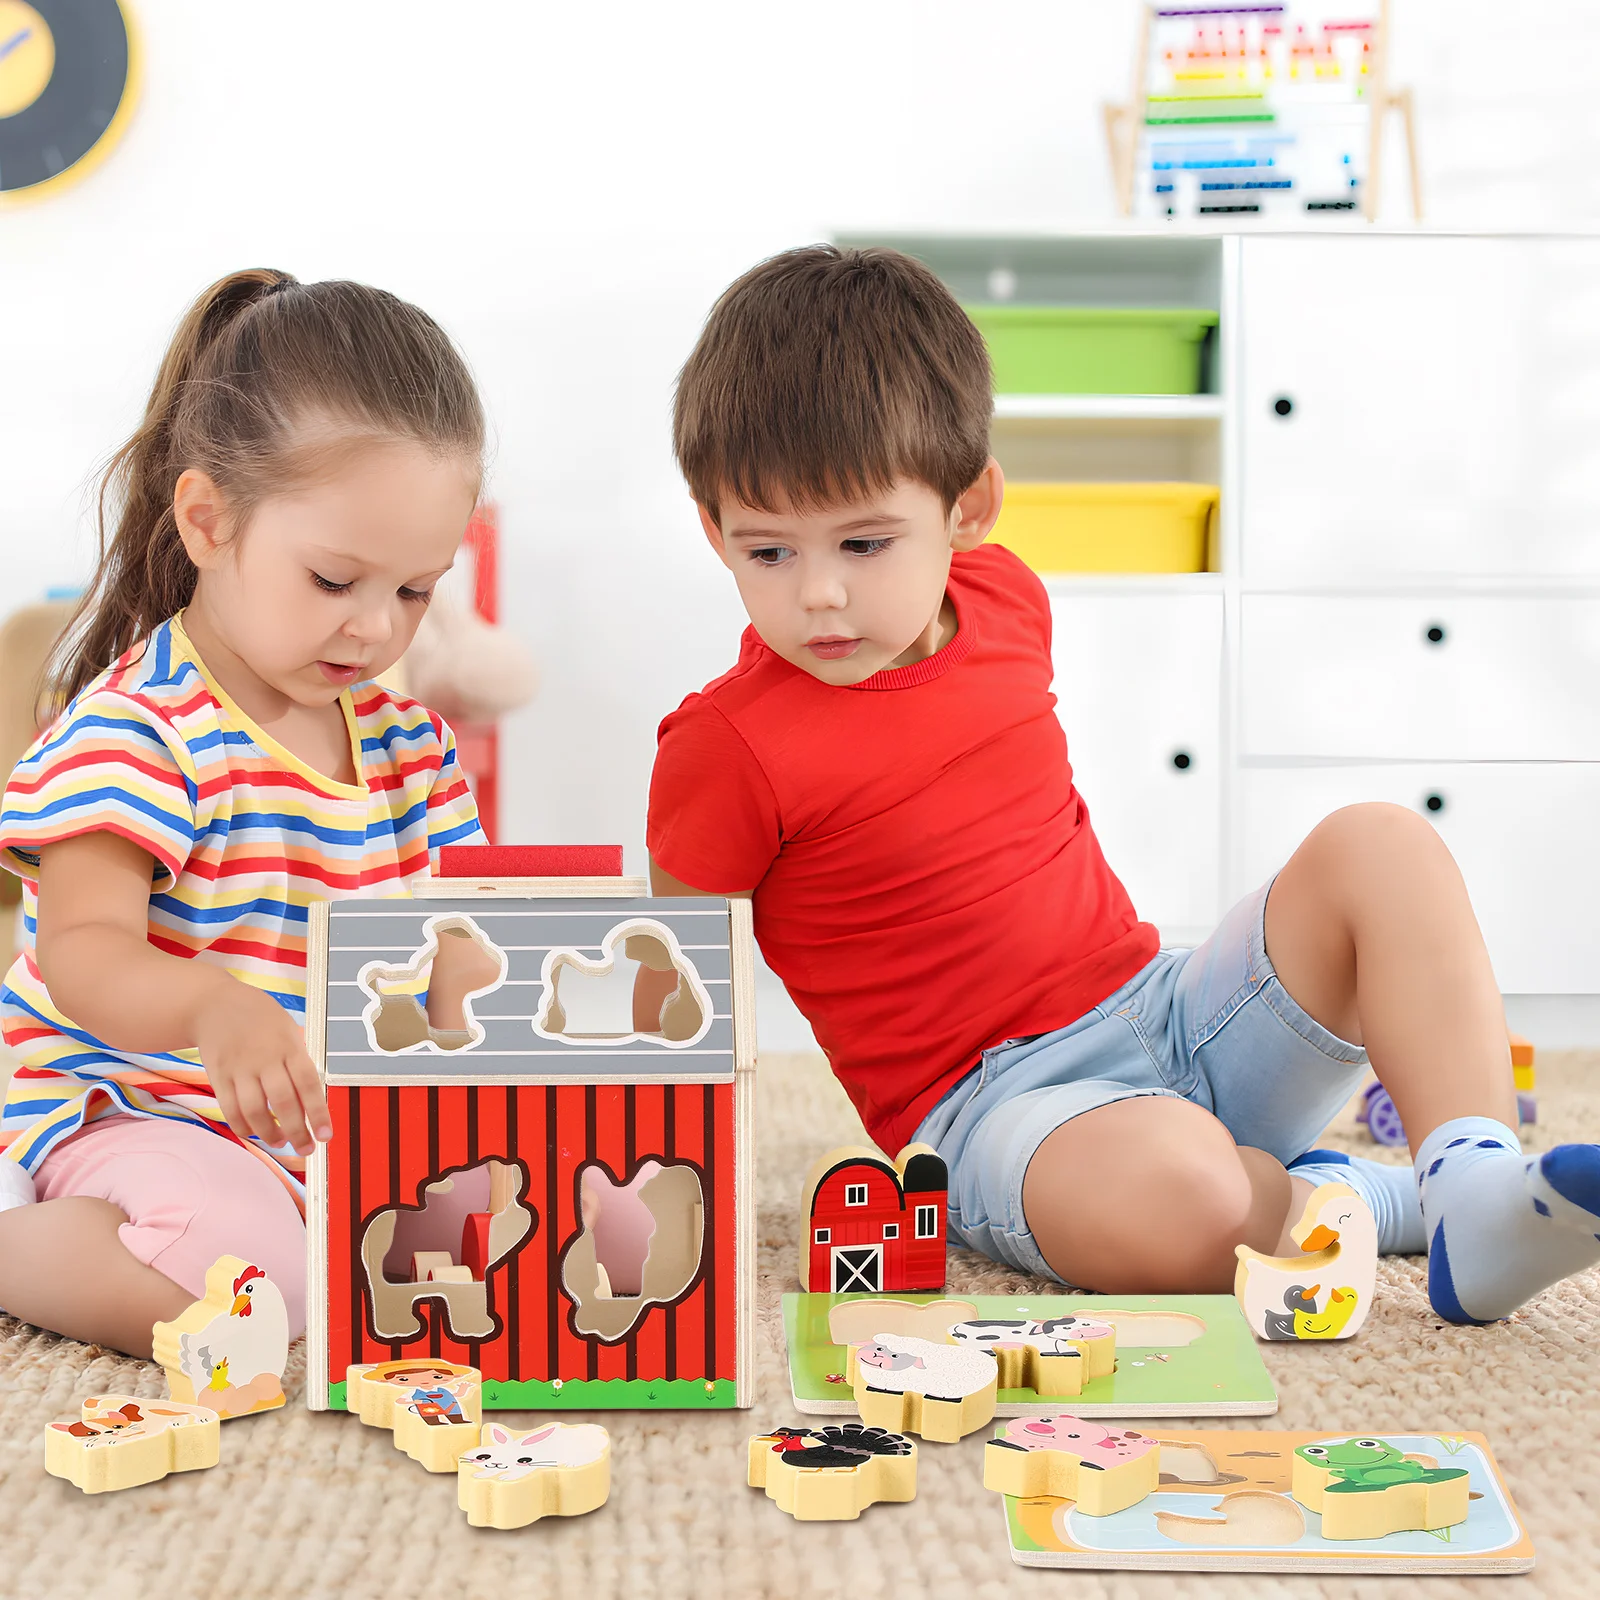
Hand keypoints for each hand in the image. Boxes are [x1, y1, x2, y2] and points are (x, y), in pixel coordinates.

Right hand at [194, 979, 330, 1155]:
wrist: (213, 1003)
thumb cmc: (259, 1018)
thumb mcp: (288, 1030)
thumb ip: (298, 1061)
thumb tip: (312, 1098)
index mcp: (289, 1046)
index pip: (308, 1084)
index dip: (319, 1113)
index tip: (326, 1136)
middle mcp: (265, 1058)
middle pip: (283, 1102)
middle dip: (297, 1131)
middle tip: (306, 1149)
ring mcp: (239, 1068)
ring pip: (254, 1110)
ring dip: (269, 1133)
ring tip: (281, 1142)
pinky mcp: (218, 1076)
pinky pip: (230, 1108)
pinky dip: (243, 1126)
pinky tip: (255, 1133)